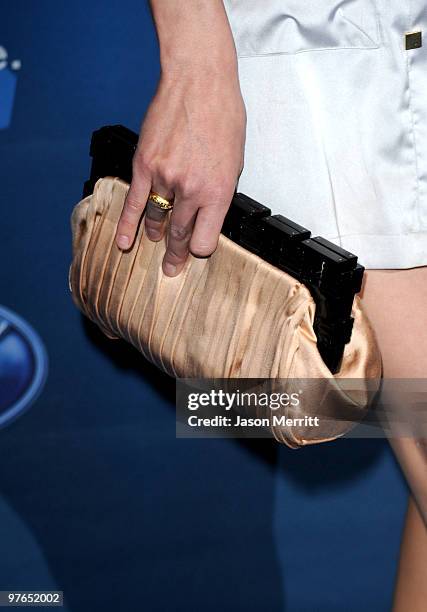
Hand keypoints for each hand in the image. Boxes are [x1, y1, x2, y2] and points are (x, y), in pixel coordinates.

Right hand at [115, 65, 245, 276]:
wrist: (199, 80)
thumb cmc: (223, 114)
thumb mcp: (236, 160)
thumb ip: (219, 192)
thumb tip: (206, 214)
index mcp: (219, 192)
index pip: (205, 240)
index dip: (200, 250)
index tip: (196, 251)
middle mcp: (191, 190)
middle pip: (180, 235)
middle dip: (176, 256)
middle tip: (172, 270)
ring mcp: (165, 179)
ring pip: (157, 219)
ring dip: (155, 235)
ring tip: (155, 242)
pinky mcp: (144, 166)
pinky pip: (134, 203)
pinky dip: (128, 225)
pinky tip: (124, 242)